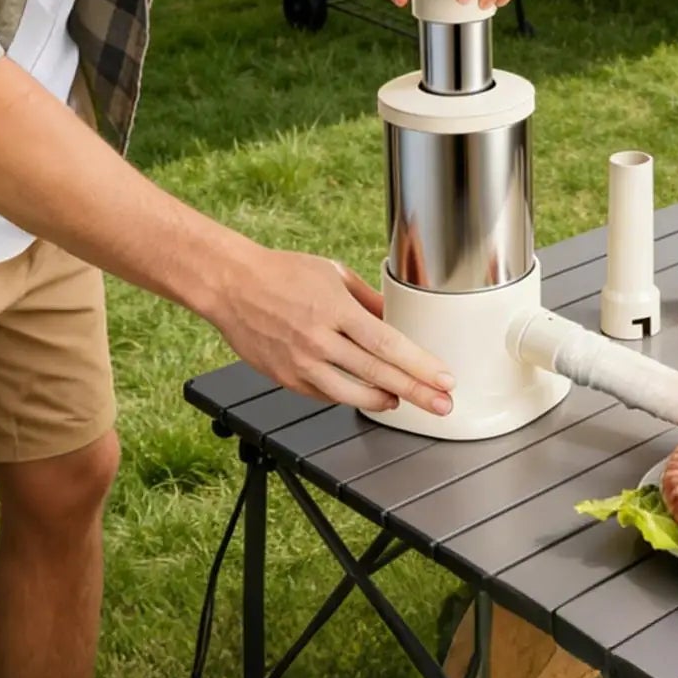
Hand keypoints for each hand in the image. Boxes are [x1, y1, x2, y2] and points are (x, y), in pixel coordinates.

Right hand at [213, 244, 453, 415]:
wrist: (233, 286)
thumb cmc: (283, 273)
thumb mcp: (333, 273)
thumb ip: (367, 299)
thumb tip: (396, 317)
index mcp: (336, 310)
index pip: (388, 345)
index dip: (420, 365)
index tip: (444, 378)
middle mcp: (319, 340)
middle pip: (378, 374)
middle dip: (416, 393)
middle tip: (442, 405)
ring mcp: (301, 364)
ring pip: (352, 395)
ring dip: (384, 401)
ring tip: (404, 401)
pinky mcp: (287, 379)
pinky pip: (326, 396)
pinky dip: (350, 396)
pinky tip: (367, 394)